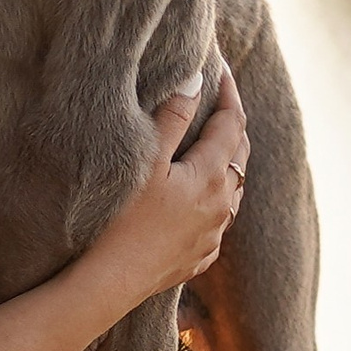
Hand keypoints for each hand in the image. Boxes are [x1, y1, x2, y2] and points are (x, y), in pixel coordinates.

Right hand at [84, 71, 248, 312]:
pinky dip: (214, 201)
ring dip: (227, 165)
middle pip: (240, 156)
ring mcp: (213, 236)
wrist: (110, 282)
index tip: (220, 68)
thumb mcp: (146, 161)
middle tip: (220, 102)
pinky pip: (218, 223)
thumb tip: (196, 81)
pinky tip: (199, 200)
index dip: (229, 93)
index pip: (232, 123)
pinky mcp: (199, 259)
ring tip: (212, 148)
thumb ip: (172, 117)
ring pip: (233, 191)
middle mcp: (222, 207)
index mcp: (211, 177)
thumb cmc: (123, 219)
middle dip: (233, 125)